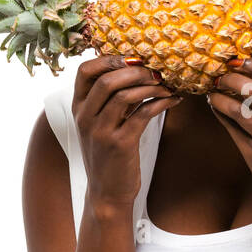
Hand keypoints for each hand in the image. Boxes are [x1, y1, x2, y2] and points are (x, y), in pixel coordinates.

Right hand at [72, 55, 178, 208]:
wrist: (107, 193)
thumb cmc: (109, 155)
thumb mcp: (101, 125)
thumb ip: (111, 100)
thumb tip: (136, 71)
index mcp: (79, 108)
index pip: (84, 70)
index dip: (109, 58)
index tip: (133, 60)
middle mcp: (85, 117)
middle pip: (107, 79)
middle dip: (136, 71)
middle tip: (156, 71)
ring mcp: (101, 131)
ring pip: (125, 95)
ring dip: (151, 86)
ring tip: (167, 86)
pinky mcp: (120, 144)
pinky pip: (143, 114)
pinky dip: (161, 103)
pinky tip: (173, 101)